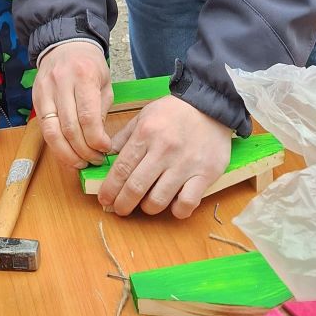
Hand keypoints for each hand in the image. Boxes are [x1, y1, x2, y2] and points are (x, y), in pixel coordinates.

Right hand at [33, 43, 112, 168]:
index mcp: (83, 75)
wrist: (65, 44)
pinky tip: (66, 154)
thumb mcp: (104, 82)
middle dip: (84, 151)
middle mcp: (61, 82)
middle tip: (95, 160)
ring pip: (52, 132)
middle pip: (69, 128)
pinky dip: (56, 146)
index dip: (97, 140)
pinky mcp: (35, 98)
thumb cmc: (89, 65)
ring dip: (67, 154)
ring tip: (80, 163)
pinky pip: (44, 129)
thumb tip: (100, 142)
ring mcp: (45, 90)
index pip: (88, 117)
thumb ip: (102, 110)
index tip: (105, 150)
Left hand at [98, 96, 231, 218]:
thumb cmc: (174, 112)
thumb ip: (124, 137)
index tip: (104, 199)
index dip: (110, 189)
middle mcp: (164, 150)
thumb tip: (106, 157)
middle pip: (136, 188)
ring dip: (148, 207)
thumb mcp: (144, 116)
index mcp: (146, 133)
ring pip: (158, 200)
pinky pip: (186, 203)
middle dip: (122, 204)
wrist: (211, 105)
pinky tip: (173, 204)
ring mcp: (185, 164)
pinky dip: (176, 210)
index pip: (121, 168)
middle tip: (119, 209)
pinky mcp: (205, 174)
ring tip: (146, 204)